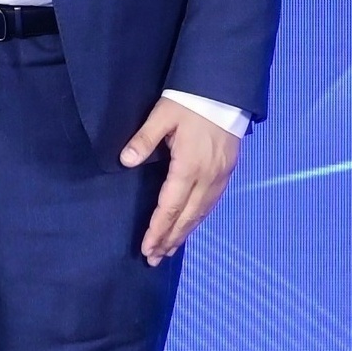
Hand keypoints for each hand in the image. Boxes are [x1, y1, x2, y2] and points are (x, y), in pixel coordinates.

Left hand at [121, 97, 240, 263]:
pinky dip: (198, 219)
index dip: (158, 229)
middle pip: (186, 217)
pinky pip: (211, 203)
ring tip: (169, 250)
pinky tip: (190, 226)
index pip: (170, 207)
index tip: (146, 248)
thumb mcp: (162, 115)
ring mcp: (220, 176)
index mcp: (188, 167)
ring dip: (184, 233)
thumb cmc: (189, 101)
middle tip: (154, 259)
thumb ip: (144, 140)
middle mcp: (207, 178)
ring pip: (200, 213)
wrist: (225, 91)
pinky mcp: (227, 172)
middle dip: (169, 239)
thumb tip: (125, 161)